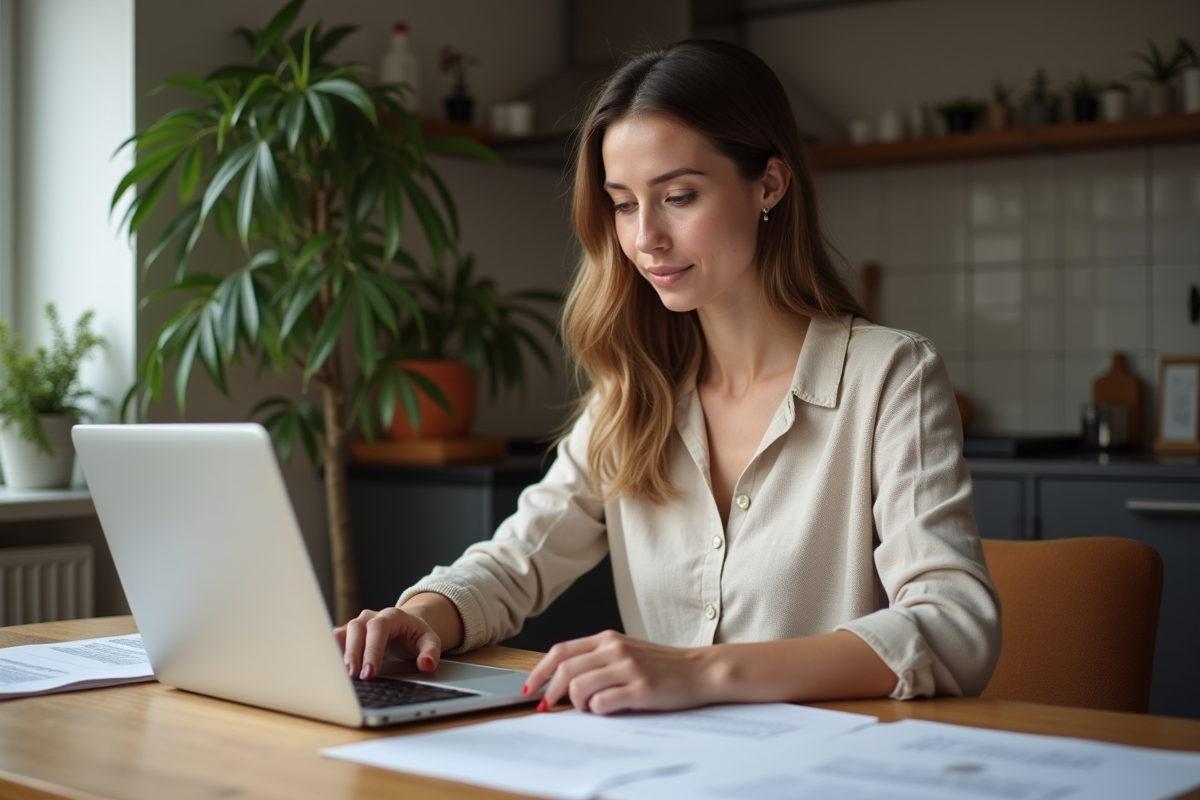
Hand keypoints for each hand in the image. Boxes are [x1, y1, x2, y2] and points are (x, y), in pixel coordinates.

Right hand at [335, 607, 441, 680]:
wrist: (405, 626)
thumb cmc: (415, 634)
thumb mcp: (429, 640)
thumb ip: (431, 652)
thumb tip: (428, 664)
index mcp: (393, 615)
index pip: (379, 627)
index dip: (373, 649)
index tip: (370, 671)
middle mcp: (372, 616)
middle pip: (357, 628)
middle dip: (354, 653)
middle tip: (353, 676)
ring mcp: (359, 623)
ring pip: (344, 632)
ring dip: (341, 653)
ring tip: (341, 674)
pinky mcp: (349, 633)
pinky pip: (337, 639)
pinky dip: (333, 651)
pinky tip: (332, 667)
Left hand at [523, 630, 713, 714]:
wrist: (700, 670)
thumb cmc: (663, 665)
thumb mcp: (627, 651)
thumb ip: (598, 659)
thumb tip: (562, 681)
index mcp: (608, 638)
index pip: (561, 651)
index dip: (540, 671)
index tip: (530, 688)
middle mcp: (615, 649)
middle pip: (564, 670)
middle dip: (551, 692)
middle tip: (549, 707)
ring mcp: (628, 668)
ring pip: (579, 687)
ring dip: (576, 704)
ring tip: (589, 707)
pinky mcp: (640, 688)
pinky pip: (602, 703)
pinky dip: (597, 710)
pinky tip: (607, 709)